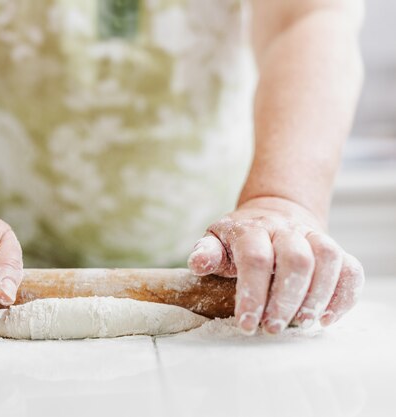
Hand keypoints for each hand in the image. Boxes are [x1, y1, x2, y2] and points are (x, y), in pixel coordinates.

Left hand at [188, 197, 363, 334]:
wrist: (272, 213)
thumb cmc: (238, 239)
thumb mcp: (216, 240)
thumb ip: (207, 253)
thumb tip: (198, 264)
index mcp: (252, 229)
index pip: (256, 258)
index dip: (253, 293)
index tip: (247, 324)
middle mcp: (286, 228)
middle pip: (296, 259)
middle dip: (286, 299)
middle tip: (273, 329)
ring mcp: (313, 236)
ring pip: (328, 259)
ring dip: (318, 296)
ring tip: (302, 324)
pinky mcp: (335, 249)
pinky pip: (351, 268)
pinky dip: (344, 295)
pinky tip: (327, 319)